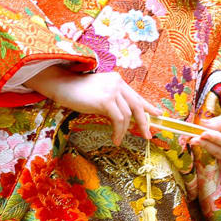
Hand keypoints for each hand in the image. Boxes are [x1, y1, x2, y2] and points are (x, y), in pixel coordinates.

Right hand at [28, 68, 160, 145]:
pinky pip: (118, 119)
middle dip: (144, 122)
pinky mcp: (105, 100)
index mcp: (118, 81)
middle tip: (149, 135)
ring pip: (127, 115)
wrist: (62, 85)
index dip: (147, 106)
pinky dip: (118, 131)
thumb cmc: (77, 91)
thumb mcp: (99, 93)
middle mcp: (118, 83)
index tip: (157, 114)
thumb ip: (112, 100)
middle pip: (137, 105)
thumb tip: (122, 117)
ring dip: (124, 131)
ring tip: (119, 140)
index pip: (136, 95)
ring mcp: (112, 90)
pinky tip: (115, 139)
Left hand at [191, 107, 220, 162]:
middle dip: (207, 144)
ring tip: (194, 139)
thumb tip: (203, 123)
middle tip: (193, 138)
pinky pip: (217, 154)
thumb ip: (217, 122)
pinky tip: (199, 141)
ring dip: (205, 146)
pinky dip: (208, 147)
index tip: (203, 133)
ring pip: (218, 154)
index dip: (215, 138)